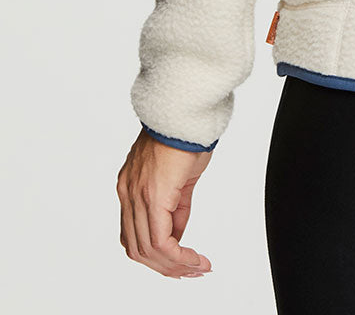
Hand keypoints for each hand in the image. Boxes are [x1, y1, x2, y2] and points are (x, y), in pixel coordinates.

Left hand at [116, 127, 213, 277]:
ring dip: (173, 265)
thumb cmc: (185, 134)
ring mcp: (136, 195)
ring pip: (147, 249)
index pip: (135, 235)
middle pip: (138, 249)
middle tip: (191, 272)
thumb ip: (175, 206)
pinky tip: (193, 258)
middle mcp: (128, 193)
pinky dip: (177, 255)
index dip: (157, 255)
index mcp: (131, 187)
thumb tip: (177, 233)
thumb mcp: (180, 177)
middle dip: (166, 266)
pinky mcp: (152, 195)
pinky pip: (159, 239)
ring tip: (196, 268)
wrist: (186, 111)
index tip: (182, 262)